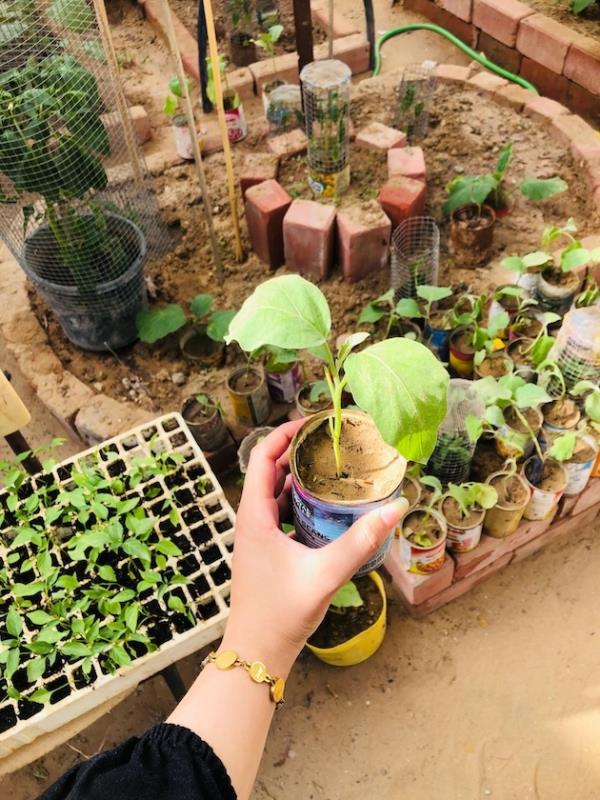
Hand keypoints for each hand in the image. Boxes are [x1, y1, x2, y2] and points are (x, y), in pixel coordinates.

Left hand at [220, 419, 408, 675]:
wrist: (257, 653)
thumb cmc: (280, 614)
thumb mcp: (325, 574)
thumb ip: (360, 542)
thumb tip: (395, 509)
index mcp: (253, 516)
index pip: (263, 458)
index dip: (284, 434)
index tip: (313, 422)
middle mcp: (251, 520)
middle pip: (269, 470)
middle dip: (297, 451)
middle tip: (331, 440)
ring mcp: (257, 536)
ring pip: (275, 492)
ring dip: (299, 476)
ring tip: (332, 465)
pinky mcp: (266, 550)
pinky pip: (280, 513)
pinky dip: (300, 500)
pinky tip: (326, 506)